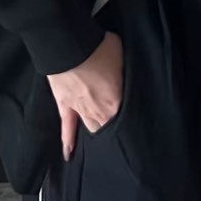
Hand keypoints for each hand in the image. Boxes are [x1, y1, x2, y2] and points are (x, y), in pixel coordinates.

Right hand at [47, 30, 123, 159]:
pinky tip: (69, 155)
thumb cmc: (99, 48)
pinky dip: (68, 141)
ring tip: (102, 141)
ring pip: (91, 127)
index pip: (125, 117)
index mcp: (115, 102)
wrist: (70, 45)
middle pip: (108, 126)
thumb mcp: (122, 58)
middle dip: (113, 127)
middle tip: (119, 131)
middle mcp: (98, 111)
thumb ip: (125, 75)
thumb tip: (127, 79)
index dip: (130, 118)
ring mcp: (80, 110)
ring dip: (97, 130)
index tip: (136, 123)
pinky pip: (67, 128)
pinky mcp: (64, 106)